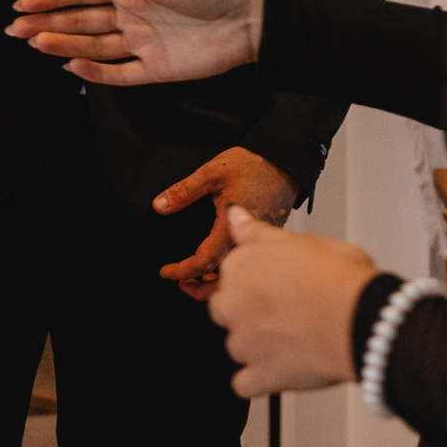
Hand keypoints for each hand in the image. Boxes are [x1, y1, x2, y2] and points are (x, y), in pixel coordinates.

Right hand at [6, 0, 264, 84]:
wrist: (248, 18)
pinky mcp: (155, 70)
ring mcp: (142, 44)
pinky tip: (71, 63)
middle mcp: (131, 15)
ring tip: (36, 43)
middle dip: (47, 23)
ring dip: (63, 43)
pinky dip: (94, 71)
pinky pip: (118, 73)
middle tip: (15, 29)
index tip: (22, 4)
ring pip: (93, 46)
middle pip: (81, 20)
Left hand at [152, 147, 294, 301]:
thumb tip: (160, 205)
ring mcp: (260, 240)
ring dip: (217, 280)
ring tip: (199, 278)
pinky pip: (250, 262)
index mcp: (231, 226)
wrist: (285, 161)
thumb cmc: (254, 165)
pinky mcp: (268, 237)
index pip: (205, 262)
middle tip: (182, 283)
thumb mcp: (212, 173)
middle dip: (200, 286)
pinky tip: (223, 265)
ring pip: (239, 272)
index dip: (183, 271)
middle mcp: (248, 239)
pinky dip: (233, 269)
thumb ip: (184, 191)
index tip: (167, 272)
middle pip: (224, 277)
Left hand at [207, 207, 381, 396]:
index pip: (231, 272)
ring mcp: (246, 343)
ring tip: (290, 338)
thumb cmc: (340, 278)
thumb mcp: (299, 239)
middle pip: (225, 309)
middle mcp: (234, 305)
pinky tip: (278, 370)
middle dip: (248, 311)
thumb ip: (258, 232)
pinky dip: (258, 380)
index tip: (276, 280)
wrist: (362, 319)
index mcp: (240, 268)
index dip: (257, 276)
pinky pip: (245, 384)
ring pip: (236, 346)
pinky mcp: (262, 376)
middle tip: (284, 308)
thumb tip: (234, 215)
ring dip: (255, 345)